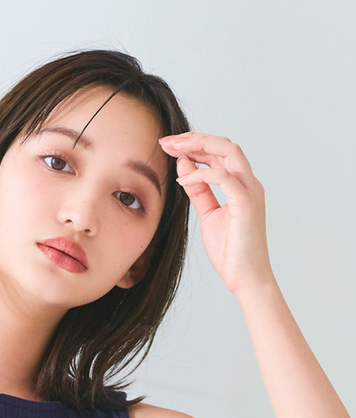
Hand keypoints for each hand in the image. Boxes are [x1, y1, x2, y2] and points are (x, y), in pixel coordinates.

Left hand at [158, 132, 274, 298]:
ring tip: (173, 149)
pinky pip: (224, 177)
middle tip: (166, 140)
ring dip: (199, 146)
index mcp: (240, 185)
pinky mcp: (246, 203)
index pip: (219, 153)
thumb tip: (184, 167)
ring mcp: (250, 191)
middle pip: (224, 145)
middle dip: (194, 139)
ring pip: (229, 152)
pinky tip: (183, 178)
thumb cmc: (230, 251)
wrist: (245, 279)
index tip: (168, 145)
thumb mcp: (208, 216)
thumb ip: (199, 191)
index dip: (194, 144)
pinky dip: (202, 173)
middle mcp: (248, 183)